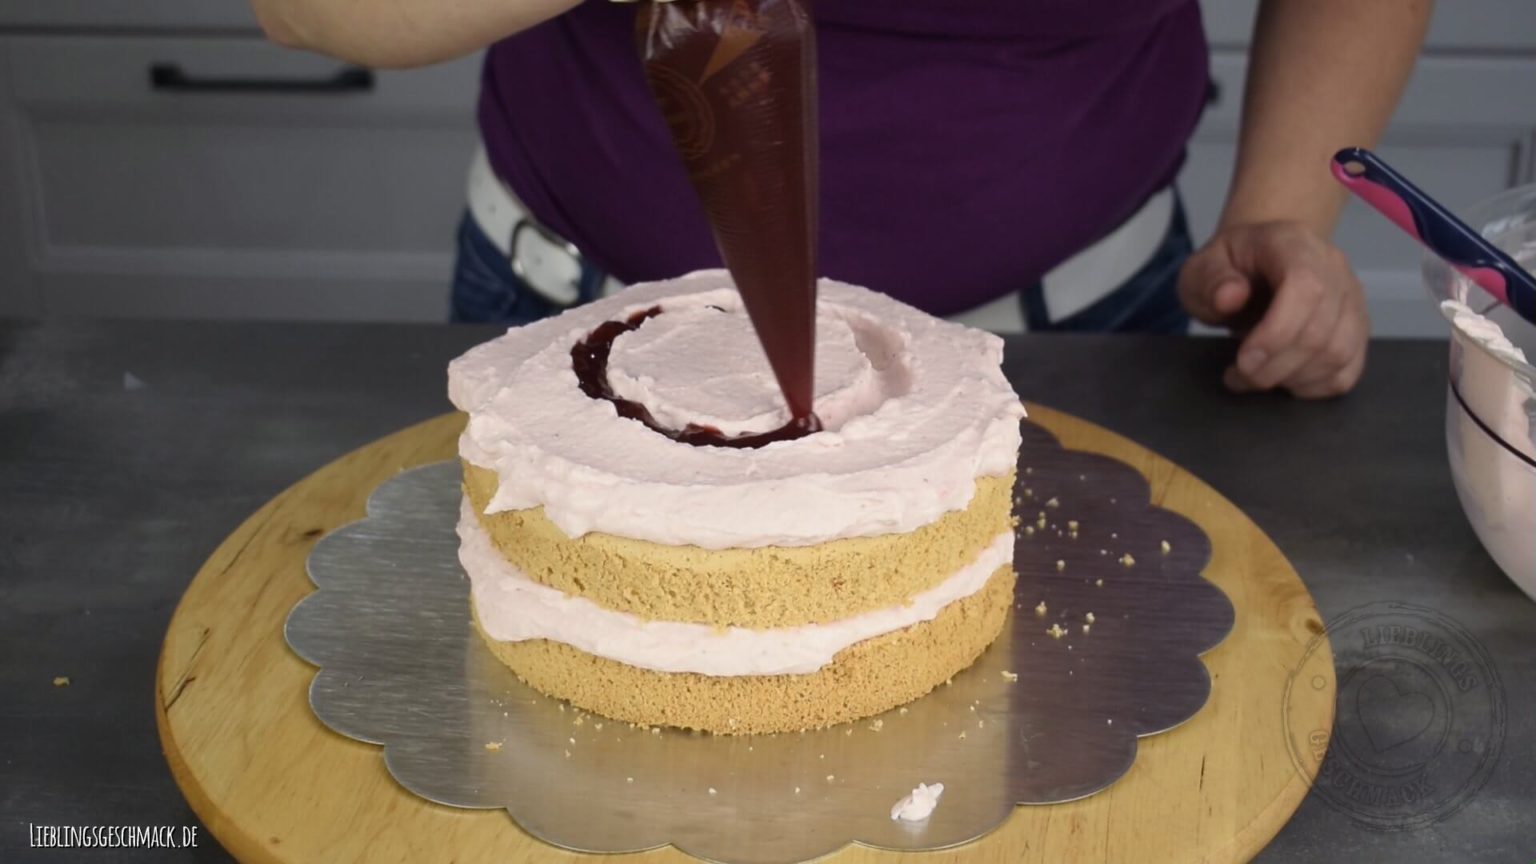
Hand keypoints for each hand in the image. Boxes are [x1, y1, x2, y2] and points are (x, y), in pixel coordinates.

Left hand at [1178, 221, 1369, 398]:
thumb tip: (1230, 297)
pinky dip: (1314, 387)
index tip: (1243, 361)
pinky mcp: (1357, 328)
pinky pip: (1348, 369)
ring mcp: (1352, 299)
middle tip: (1237, 376)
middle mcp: (1334, 268)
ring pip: (1338, 354)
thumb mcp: (1202, 267)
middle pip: (1321, 330)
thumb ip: (1209, 280)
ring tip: (1255, 378)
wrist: (1256, 265)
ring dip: (1292, 379)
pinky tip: (1284, 381)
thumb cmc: (1228, 269)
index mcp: (1294, 244)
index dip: (1277, 333)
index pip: (1306, 288)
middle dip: (1275, 367)